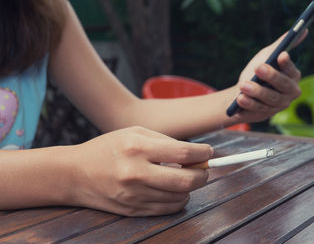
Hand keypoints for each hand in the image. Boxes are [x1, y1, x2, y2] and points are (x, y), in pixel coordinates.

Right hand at [69, 126, 212, 216]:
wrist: (74, 174)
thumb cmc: (108, 148)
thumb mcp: (135, 133)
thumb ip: (166, 141)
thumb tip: (194, 154)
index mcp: (137, 147)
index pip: (183, 153)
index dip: (203, 153)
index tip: (208, 152)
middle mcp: (136, 173)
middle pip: (186, 180)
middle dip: (203, 175)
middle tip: (203, 169)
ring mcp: (134, 195)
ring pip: (179, 197)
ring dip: (190, 187)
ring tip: (185, 177)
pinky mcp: (133, 210)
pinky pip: (167, 209)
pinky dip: (178, 200)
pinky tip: (174, 190)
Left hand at [233, 31, 306, 121]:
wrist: (242, 90)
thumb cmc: (258, 70)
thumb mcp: (268, 55)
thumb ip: (282, 43)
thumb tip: (304, 29)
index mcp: (293, 76)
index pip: (291, 70)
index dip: (287, 63)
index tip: (281, 55)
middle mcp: (290, 92)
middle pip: (283, 85)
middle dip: (271, 76)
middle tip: (258, 67)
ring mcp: (279, 105)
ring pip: (270, 98)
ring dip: (257, 91)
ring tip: (244, 85)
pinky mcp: (267, 114)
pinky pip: (259, 109)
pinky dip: (249, 103)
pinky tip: (240, 98)